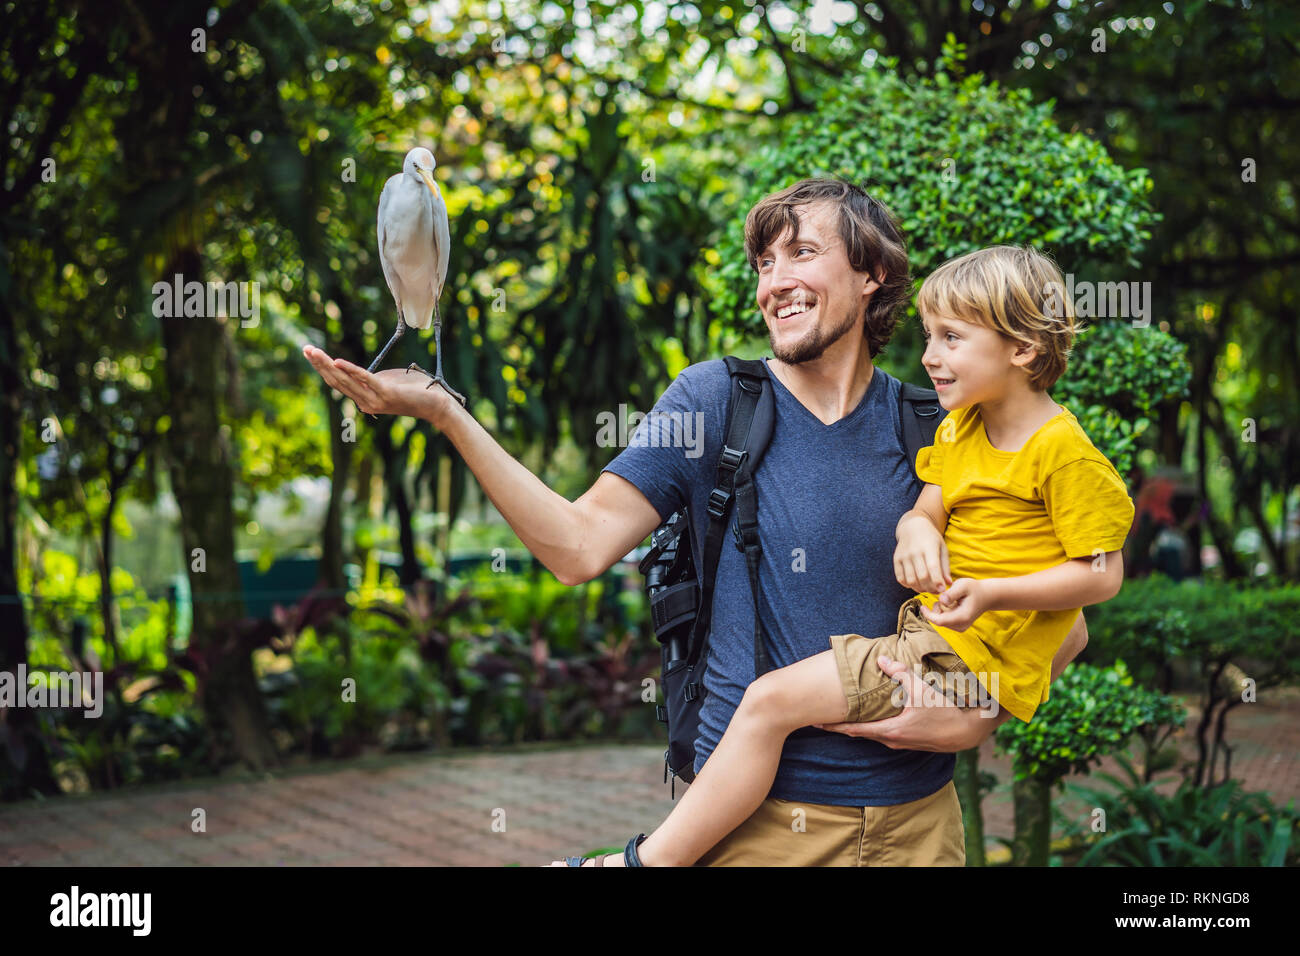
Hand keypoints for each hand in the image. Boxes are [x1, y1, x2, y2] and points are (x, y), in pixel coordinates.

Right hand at [303, 345, 451, 423]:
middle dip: (319, 364)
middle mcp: (365, 402)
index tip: (309, 353)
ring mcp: (375, 400)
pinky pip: (365, 379)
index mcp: (364, 399)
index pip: (337, 382)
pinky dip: (350, 370)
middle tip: (305, 349)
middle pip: (336, 381)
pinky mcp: (386, 393)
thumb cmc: (412, 390)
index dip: (322, 367)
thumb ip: (370, 378)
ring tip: (314, 352)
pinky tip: (337, 361)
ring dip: (328, 365)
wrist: (435, 403)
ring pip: (345, 381)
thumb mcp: (386, 382)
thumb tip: (357, 372)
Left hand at [813, 654, 1002, 751]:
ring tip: (842, 719)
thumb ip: (899, 673)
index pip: (854, 730)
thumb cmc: (944, 710)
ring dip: (858, 728)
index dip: (834, 726)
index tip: (817, 723)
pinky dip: (873, 729)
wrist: (967, 731)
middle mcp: (892, 741)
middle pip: (860, 735)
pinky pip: (885, 736)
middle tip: (822, 720)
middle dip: (841, 727)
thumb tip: (881, 659)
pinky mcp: (910, 743)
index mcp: (890, 731)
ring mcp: (901, 744)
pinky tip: (871, 721)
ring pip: (873, 736)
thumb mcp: (920, 689)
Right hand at [893, 514, 951, 592]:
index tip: (943, 590)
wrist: (913, 527)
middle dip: (930, 588)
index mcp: (929, 547)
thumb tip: (949, 583)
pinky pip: (900, 578)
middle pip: (922, 576)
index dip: (938, 581)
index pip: (933, 567)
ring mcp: (904, 556)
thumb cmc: (931, 539)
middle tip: (936, 591)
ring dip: (920, 589)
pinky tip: (916, 583)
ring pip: (911, 580)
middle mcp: (914, 552)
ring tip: (926, 588)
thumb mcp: (942, 548)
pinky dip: (908, 585)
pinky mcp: (896, 560)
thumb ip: (945, 567)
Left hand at [918, 578, 986, 631]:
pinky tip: (952, 604)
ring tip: (950, 599)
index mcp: (962, 617)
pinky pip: (944, 620)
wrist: (986, 596)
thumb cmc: (974, 589)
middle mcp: (961, 625)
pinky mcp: (958, 626)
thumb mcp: (963, 585)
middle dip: (936, 609)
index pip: (939, 621)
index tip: (922, 606)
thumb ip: (952, 593)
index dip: (928, 614)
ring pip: (941, 620)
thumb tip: (942, 600)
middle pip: (938, 620)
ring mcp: (960, 627)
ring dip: (940, 610)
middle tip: (946, 596)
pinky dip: (943, 612)